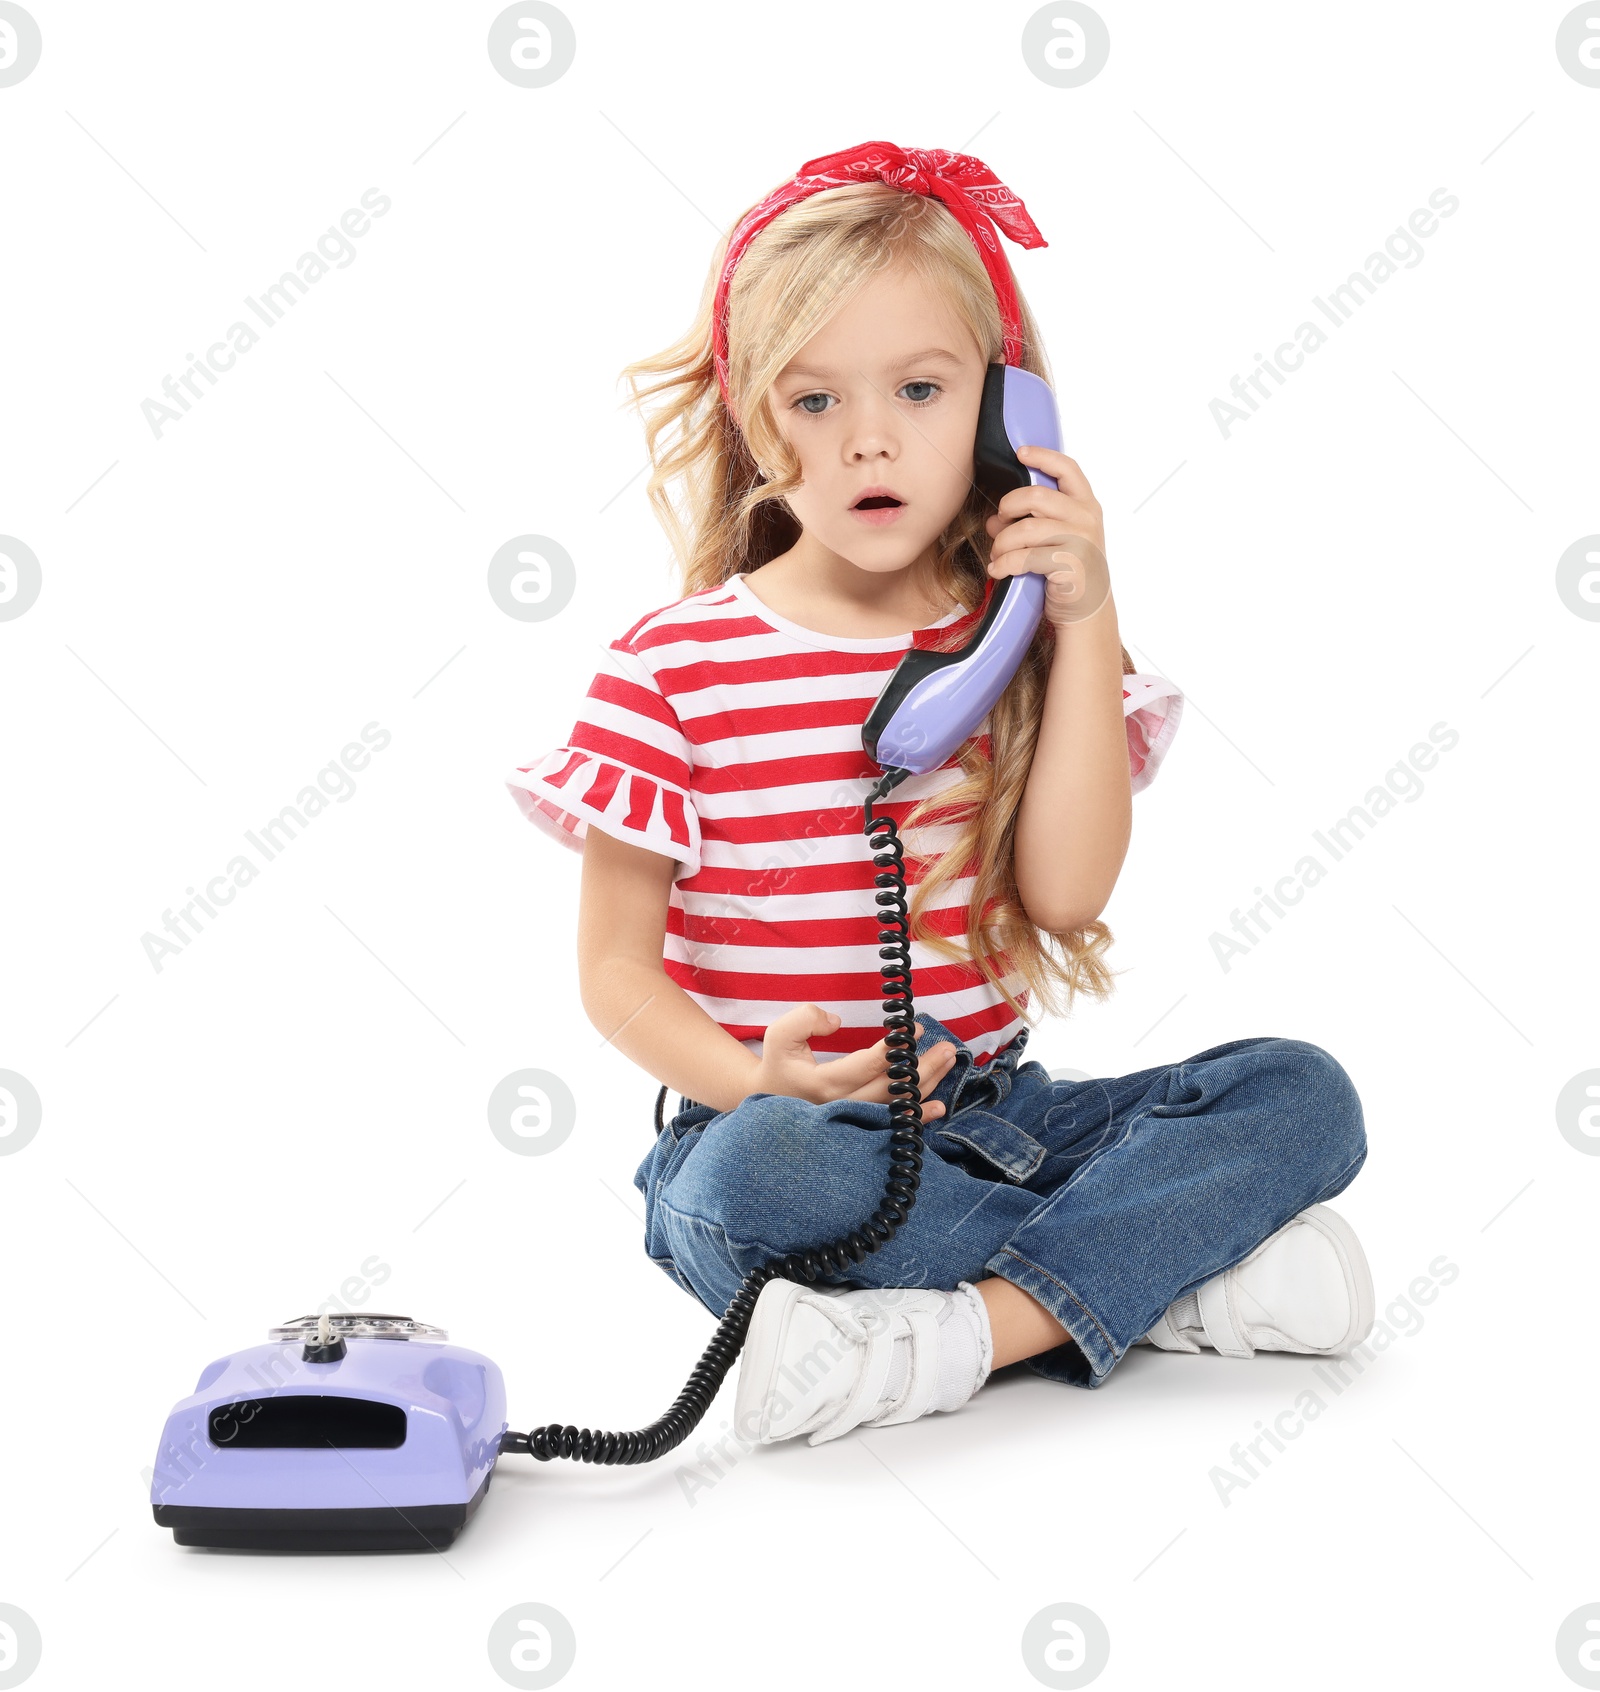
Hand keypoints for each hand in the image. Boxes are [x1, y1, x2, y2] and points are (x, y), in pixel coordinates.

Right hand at [750, 1003, 957, 1119]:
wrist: (767, 1097)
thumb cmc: (778, 1062)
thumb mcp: (780, 1034)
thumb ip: (805, 1019)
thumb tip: (837, 1021)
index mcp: (822, 1084)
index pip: (865, 1066)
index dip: (893, 1047)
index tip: (913, 1027)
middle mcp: (841, 1107)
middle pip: (890, 1088)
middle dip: (922, 1066)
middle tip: (947, 1046)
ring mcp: (851, 1119)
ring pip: (896, 1105)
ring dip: (927, 1083)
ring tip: (949, 1060)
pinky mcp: (858, 1124)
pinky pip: (892, 1121)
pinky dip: (918, 1115)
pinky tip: (939, 1106)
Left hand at [983, 445, 1111, 628]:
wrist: (1088, 612)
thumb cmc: (1068, 572)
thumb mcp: (1056, 539)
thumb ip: (1030, 522)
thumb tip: (994, 520)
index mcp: (1086, 505)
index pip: (1067, 468)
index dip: (1042, 456)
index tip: (1020, 452)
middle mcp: (1086, 518)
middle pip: (1035, 495)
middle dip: (1008, 507)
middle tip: (1000, 522)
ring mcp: (1080, 540)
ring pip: (1025, 528)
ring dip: (1002, 542)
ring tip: (997, 554)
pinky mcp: (1068, 565)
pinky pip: (1023, 557)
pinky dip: (1003, 564)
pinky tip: (998, 570)